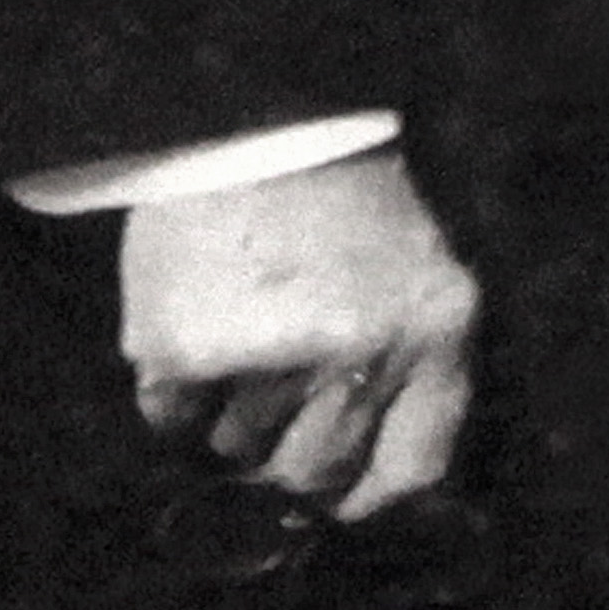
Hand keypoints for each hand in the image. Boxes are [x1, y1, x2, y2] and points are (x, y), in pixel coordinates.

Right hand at [118, 146, 479, 521]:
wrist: (257, 111)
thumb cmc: (344, 198)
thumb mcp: (420, 275)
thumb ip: (417, 374)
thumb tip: (369, 490)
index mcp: (435, 330)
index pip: (412, 468)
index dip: (368, 497)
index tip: (340, 497)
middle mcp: (362, 350)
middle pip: (315, 472)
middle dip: (288, 453)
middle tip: (273, 403)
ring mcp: (272, 353)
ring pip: (239, 449)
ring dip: (231, 416)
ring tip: (239, 339)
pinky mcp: (187, 345)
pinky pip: (173, 420)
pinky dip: (177, 398)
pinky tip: (195, 335)